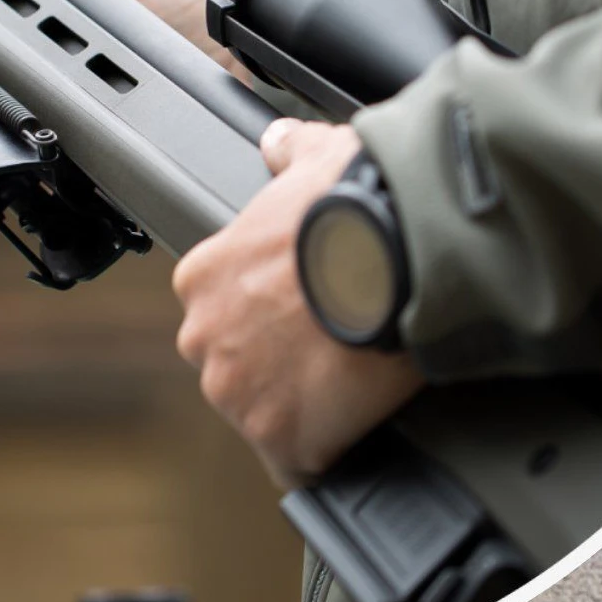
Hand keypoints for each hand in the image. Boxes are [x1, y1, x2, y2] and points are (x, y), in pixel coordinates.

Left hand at [172, 119, 424, 489]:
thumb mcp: (321, 154)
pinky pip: (303, 461)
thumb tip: (280, 139)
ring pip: (269, 415)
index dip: (275, 312)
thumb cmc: (358, 205)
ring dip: (307, 409)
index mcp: (205, 276)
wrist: (396, 257)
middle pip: (241, 366)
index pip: (228, 309)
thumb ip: (292, 150)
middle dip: (284, 364)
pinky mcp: (283, 440)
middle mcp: (206, 339)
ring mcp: (240, 394)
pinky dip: (329, 454)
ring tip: (361, 387)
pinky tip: (358, 438)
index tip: (313, 309)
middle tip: (343, 347)